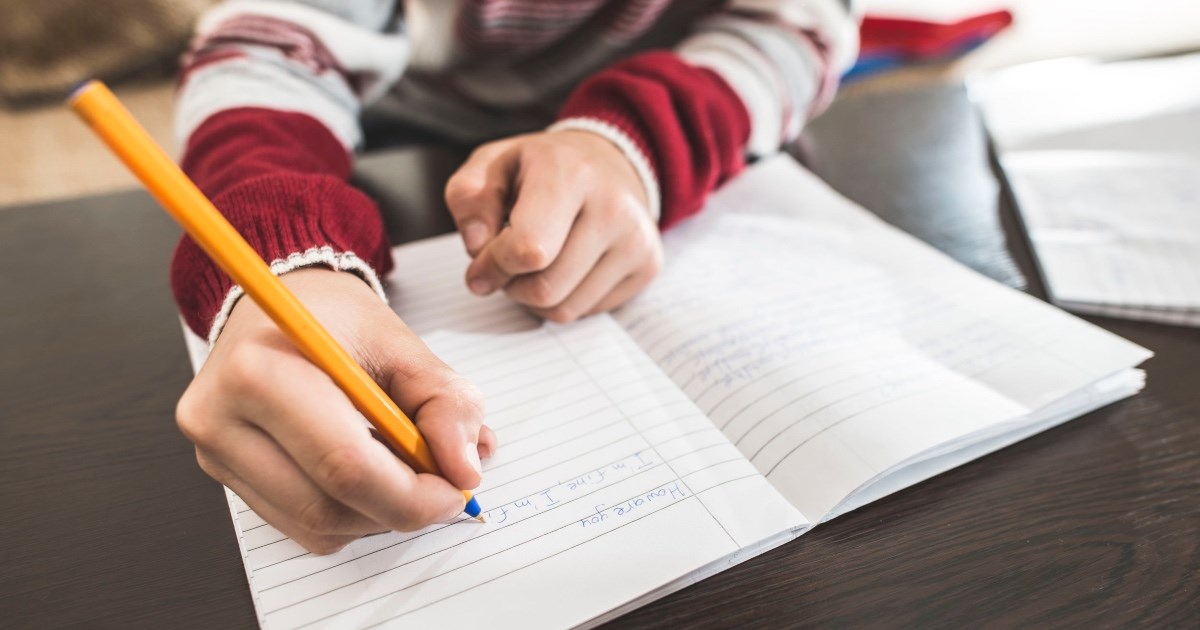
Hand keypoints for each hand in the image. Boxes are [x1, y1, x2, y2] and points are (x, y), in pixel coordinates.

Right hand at [176, 269, 496, 553]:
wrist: (282, 306)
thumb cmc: (337, 320)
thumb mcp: (403, 345)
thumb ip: (446, 403)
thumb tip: (465, 468)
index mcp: (259, 371)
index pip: (344, 465)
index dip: (413, 494)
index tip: (457, 489)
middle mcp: (221, 418)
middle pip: (328, 507)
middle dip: (402, 508)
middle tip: (443, 485)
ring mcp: (215, 453)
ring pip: (318, 528)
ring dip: (378, 514)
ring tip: (400, 465)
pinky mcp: (225, 476)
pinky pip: (303, 528)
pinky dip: (351, 514)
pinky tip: (366, 471)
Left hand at [445, 130, 662, 322]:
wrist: (609, 162)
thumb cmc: (542, 168)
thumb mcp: (492, 164)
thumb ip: (468, 198)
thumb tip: (476, 246)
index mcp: (570, 173)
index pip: (528, 250)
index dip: (493, 267)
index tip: (479, 265)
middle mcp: (613, 206)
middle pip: (545, 288)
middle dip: (511, 286)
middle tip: (505, 265)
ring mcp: (637, 239)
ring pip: (565, 309)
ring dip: (534, 298)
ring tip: (533, 265)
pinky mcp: (648, 265)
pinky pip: (588, 312)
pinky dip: (564, 299)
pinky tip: (563, 268)